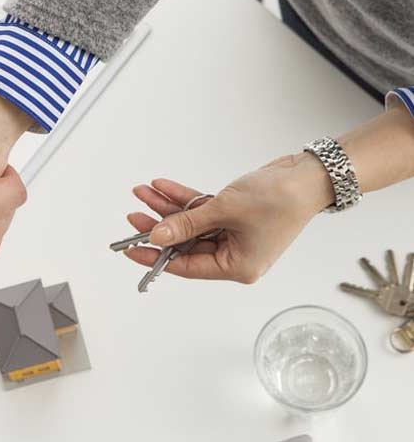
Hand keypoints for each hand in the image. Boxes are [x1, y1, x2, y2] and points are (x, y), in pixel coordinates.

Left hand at [123, 153, 333, 283]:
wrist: (310, 174)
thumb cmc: (280, 199)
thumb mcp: (224, 211)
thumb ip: (186, 224)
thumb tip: (156, 236)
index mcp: (237, 267)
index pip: (186, 266)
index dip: (156, 257)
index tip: (131, 249)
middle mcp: (235, 255)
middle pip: (185, 244)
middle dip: (159, 225)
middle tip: (134, 214)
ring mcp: (234, 235)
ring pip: (191, 224)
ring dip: (168, 207)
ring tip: (143, 192)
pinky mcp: (234, 216)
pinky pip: (202, 211)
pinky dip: (185, 199)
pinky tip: (163, 186)